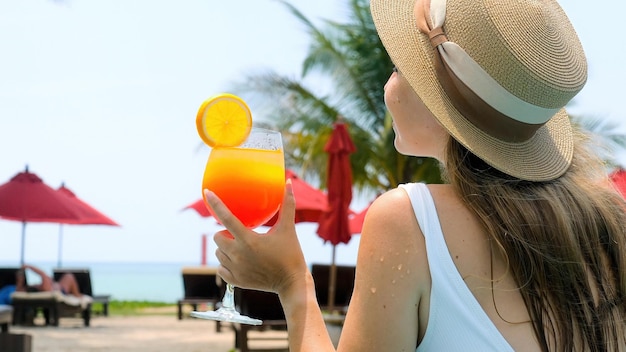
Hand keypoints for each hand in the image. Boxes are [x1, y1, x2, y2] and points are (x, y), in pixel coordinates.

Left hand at [206, 180, 308, 294]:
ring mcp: (236, 269)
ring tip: (240, 248)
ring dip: (225, 248)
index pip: (227, 218)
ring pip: (218, 252)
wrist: (291, 283)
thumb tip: (289, 182)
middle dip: (224, 233)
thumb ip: (288, 205)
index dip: (216, 204)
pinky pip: (220, 268)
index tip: (207, 193)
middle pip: (218, 237)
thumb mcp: (288, 228)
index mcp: (249, 240)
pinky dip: (226, 263)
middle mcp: (239, 255)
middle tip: (238, 233)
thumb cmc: (291, 254)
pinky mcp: (236, 281)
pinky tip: (238, 261)